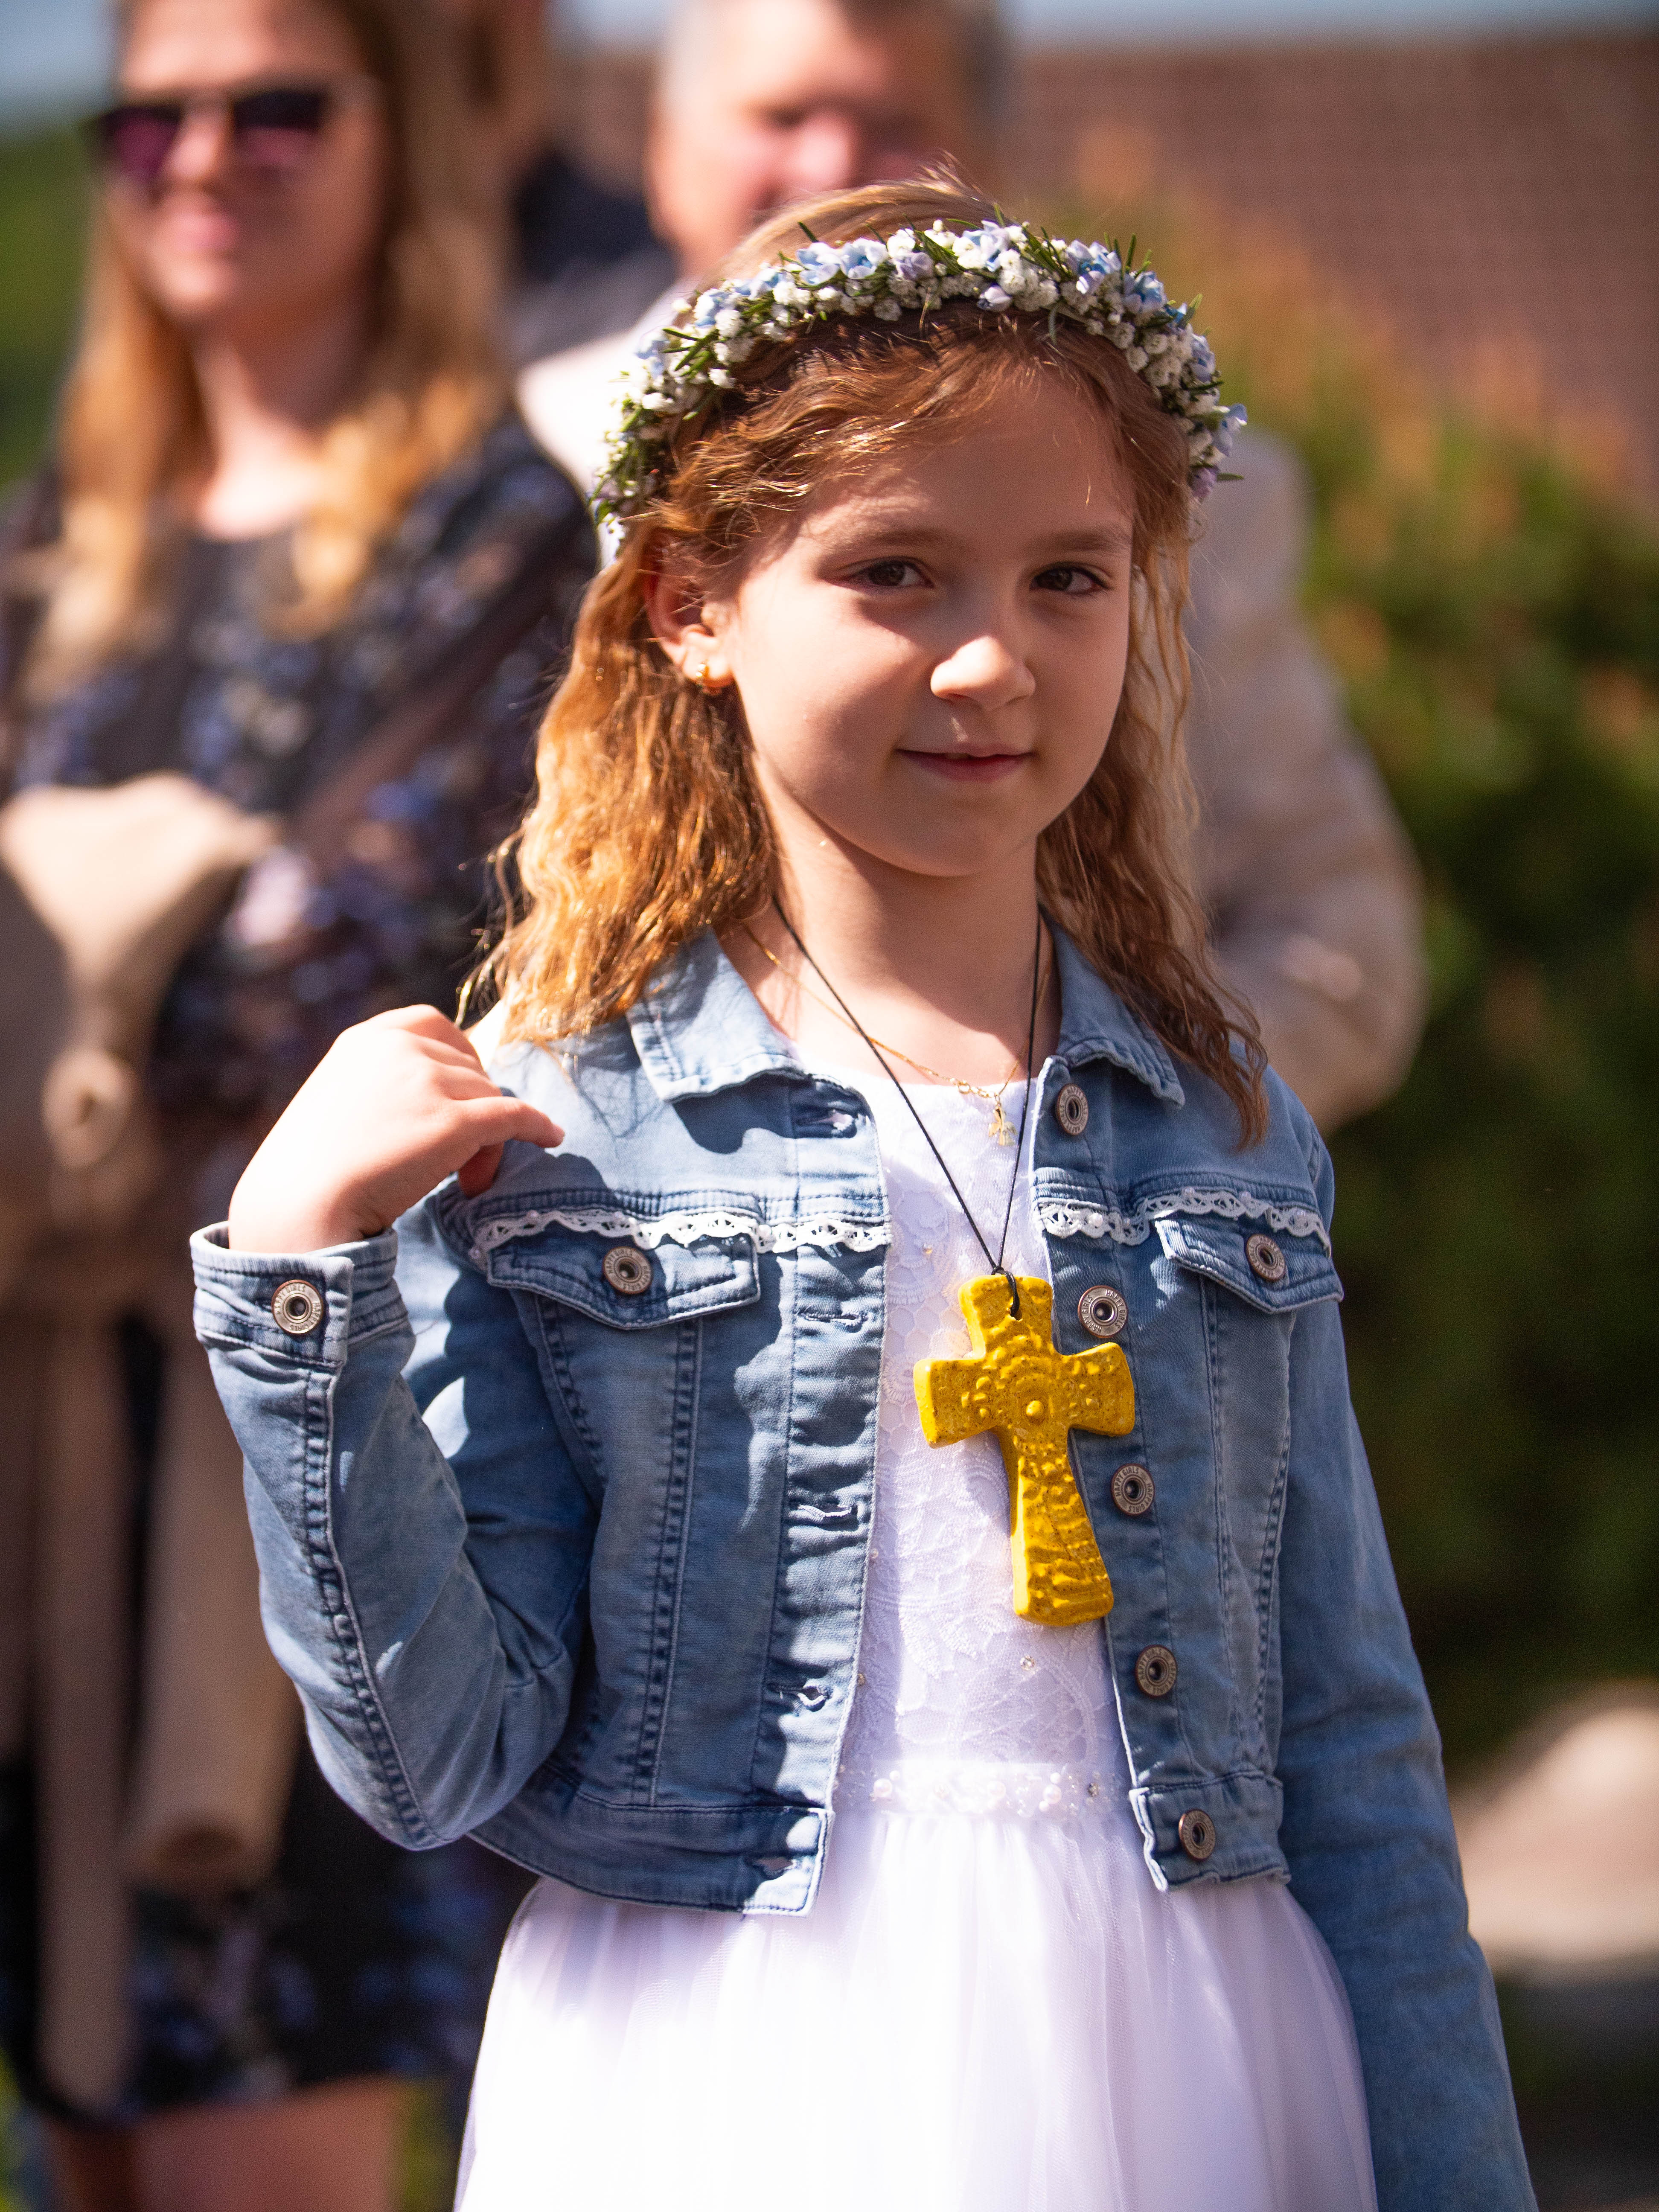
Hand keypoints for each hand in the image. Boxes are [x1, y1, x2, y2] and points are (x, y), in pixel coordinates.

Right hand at [227, 1006, 562, 1252]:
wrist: (298, 1208)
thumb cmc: (311, 1170)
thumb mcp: (338, 1102)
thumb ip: (381, 1086)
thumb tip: (441, 1098)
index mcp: (366, 1040)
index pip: (432, 1024)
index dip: (458, 1055)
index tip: (464, 1086)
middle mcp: (399, 1049)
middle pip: (467, 1069)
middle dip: (470, 1109)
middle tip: (456, 1158)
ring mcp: (427, 1082)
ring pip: (488, 1098)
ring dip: (486, 1139)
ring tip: (464, 1182)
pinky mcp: (452, 1123)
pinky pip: (514, 1116)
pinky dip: (537, 1127)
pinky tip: (551, 1138)